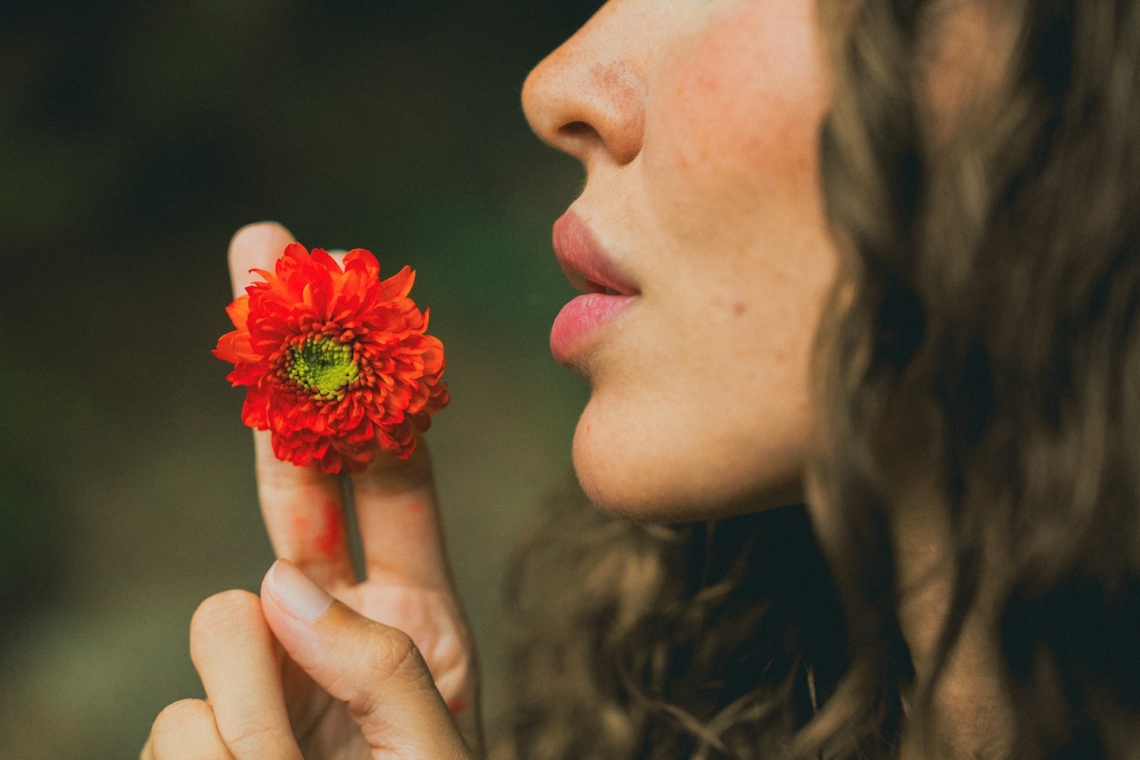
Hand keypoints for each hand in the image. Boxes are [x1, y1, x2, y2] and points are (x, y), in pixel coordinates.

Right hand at [142, 223, 479, 758]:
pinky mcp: (197, 736)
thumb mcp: (436, 746)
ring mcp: (259, 678)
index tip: (343, 287)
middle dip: (278, 367)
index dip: (367, 380)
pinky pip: (178, 726)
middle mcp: (332, 627)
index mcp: (414, 615)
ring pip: (217, 629)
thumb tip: (272, 584)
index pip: (388, 473)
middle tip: (258, 245)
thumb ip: (380, 660)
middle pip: (296, 482)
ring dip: (265, 712)